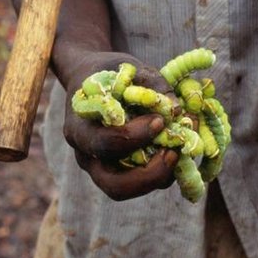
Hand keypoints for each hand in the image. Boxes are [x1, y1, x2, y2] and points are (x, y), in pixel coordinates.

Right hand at [63, 50, 180, 201]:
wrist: (88, 79)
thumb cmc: (108, 72)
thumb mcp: (126, 67)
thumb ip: (152, 84)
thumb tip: (176, 110)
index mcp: (79, 128)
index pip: (105, 144)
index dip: (136, 136)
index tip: (160, 120)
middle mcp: (85, 155)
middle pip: (113, 184)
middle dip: (148, 175)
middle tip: (174, 153)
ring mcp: (99, 167)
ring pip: (126, 190)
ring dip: (157, 177)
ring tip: (178, 152)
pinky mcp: (115, 171)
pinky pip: (137, 182)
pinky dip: (159, 173)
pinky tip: (175, 150)